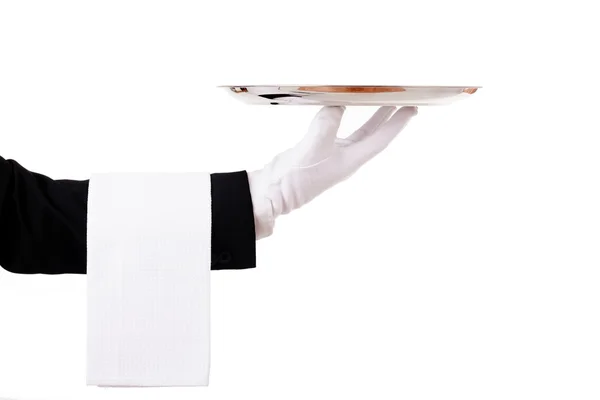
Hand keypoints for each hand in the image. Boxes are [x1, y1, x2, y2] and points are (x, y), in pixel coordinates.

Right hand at [248, 105, 417, 238]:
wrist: (272, 193)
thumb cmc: (295, 178)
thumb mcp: (314, 145)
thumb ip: (328, 121)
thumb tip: (337, 104)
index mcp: (351, 161)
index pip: (381, 139)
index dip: (397, 124)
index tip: (412, 109)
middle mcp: (346, 159)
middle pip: (374, 135)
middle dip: (389, 118)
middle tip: (403, 101)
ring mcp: (332, 156)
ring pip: (358, 133)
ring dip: (371, 117)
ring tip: (380, 101)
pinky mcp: (318, 152)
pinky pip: (338, 131)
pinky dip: (345, 118)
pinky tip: (342, 108)